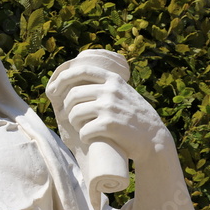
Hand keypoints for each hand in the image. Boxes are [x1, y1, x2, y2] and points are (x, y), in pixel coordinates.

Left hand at [47, 64, 171, 162]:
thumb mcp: (123, 92)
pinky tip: (89, 138)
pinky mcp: (110, 125)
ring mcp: (110, 107)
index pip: (81, 70)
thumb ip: (105, 84)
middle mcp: (110, 90)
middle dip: (67, 108)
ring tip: (81, 128)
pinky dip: (84, 137)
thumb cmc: (134, 117)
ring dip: (74, 124)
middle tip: (72, 118)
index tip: (55, 89)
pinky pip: (84, 130)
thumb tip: (76, 77)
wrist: (154, 139)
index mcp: (112, 80)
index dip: (63, 78)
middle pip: (73, 95)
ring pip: (75, 113)